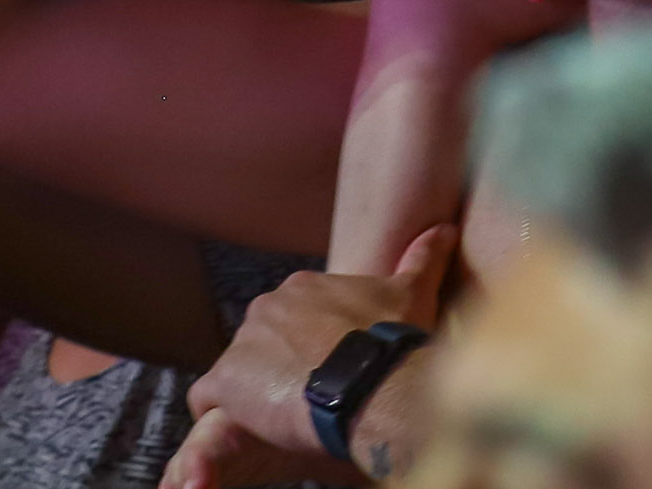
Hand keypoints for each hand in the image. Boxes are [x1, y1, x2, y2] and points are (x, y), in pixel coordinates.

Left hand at [171, 223, 457, 481]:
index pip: (293, 316)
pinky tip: (252, 423)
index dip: (309, 345)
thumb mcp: (413, 294)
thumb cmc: (392, 342)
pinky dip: (223, 411)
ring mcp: (243, 342)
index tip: (329, 365)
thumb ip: (424, 257)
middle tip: (312, 392)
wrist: (372, 386)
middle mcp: (267, 305)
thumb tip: (445, 228)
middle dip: (280, 365)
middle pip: (263, 341)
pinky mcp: (225, 381)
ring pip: (239, 369)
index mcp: (303, 286)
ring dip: (256, 389)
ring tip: (289, 412)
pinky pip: (207, 397)